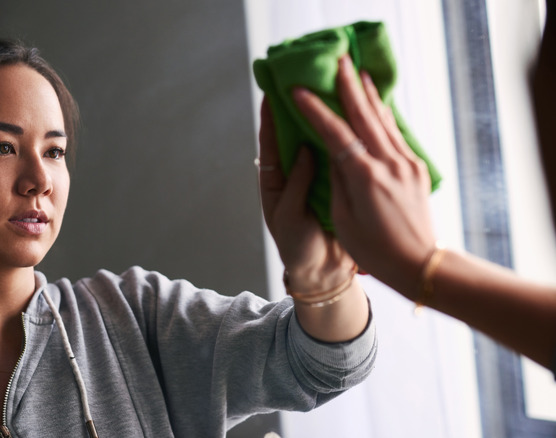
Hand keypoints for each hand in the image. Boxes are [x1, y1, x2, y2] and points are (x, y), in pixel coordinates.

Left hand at [258, 97, 355, 293]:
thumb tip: (303, 148)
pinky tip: (356, 119)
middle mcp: (296, 173)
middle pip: (295, 134)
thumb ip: (297, 183)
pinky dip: (346, 138)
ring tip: (332, 89)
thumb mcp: (289, 216)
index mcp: (276, 181)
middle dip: (299, 108)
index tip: (271, 89)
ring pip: (320, 140)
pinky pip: (340, 156)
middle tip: (306, 77)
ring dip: (325, 118)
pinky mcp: (338, 183)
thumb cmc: (298, 247)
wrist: (325, 273)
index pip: (271, 142)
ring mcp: (318, 176)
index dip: (270, 116)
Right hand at [292, 54, 435, 295]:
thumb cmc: (374, 250)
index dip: (315, 110)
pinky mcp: (416, 168)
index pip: (335, 134)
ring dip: (367, 94)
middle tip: (336, 62)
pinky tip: (377, 103)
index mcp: (365, 178)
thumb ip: (336, 181)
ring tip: (357, 72)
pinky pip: (395, 133)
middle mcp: (388, 164)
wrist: (419, 264)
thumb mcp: (343, 218)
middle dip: (347, 86)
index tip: (298, 91)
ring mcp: (406, 164)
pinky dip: (383, 114)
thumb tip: (332, 153)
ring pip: (383, 119)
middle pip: (364, 115)